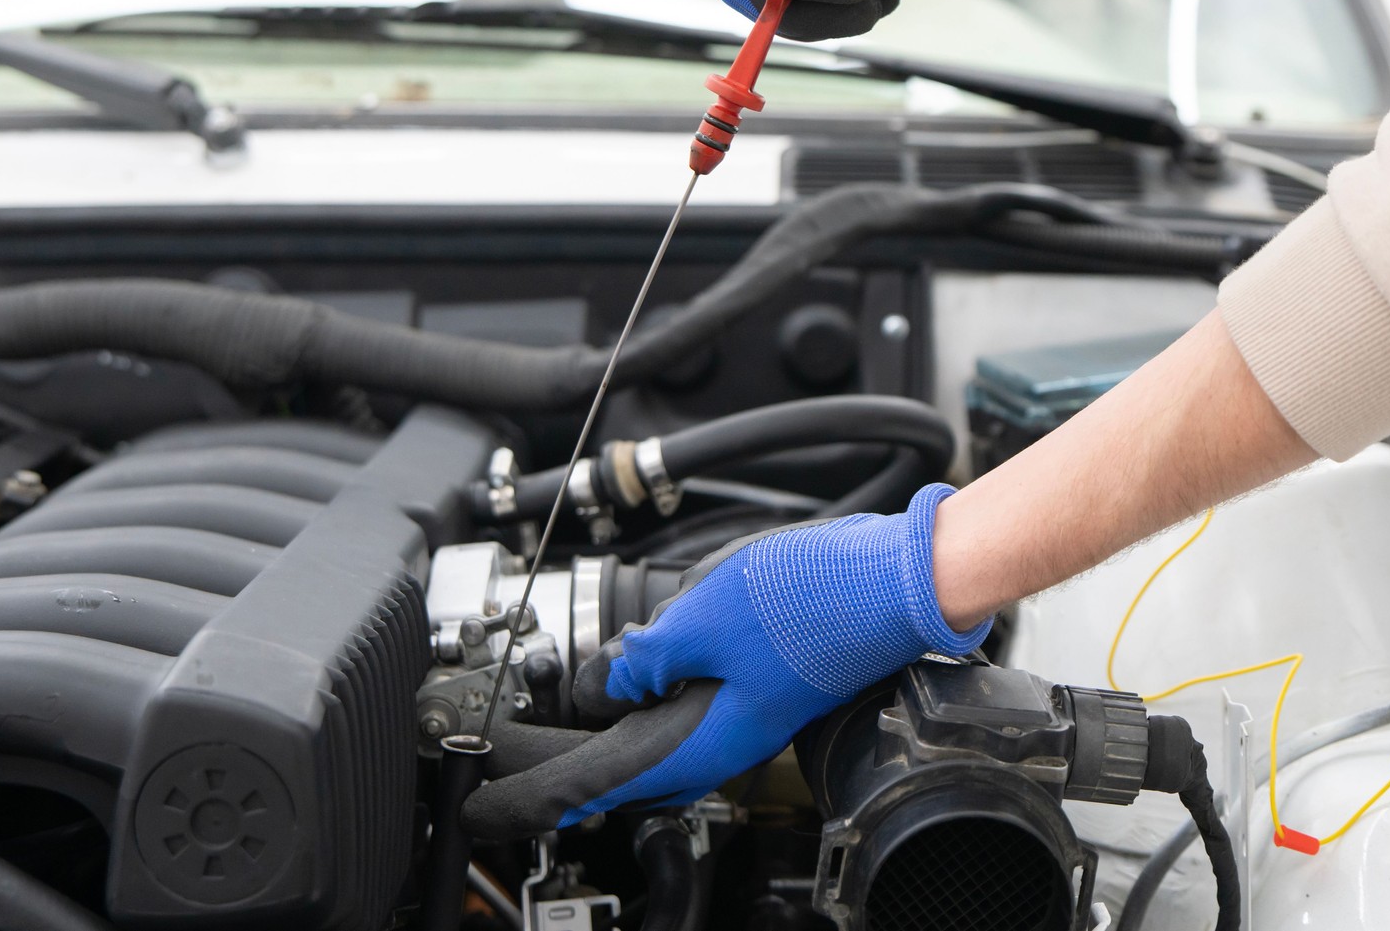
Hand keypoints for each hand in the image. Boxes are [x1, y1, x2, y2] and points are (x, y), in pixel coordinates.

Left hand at [462, 485, 987, 838]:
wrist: (897, 578)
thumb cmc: (814, 599)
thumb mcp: (701, 621)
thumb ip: (643, 657)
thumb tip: (602, 684)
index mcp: (709, 737)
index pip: (605, 781)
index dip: (543, 795)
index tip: (492, 811)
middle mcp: (728, 737)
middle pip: (630, 770)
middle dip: (568, 772)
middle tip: (510, 769)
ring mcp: (747, 709)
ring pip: (661, 742)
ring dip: (608, 740)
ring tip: (557, 739)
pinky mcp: (760, 680)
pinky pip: (689, 709)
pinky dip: (648, 707)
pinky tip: (634, 691)